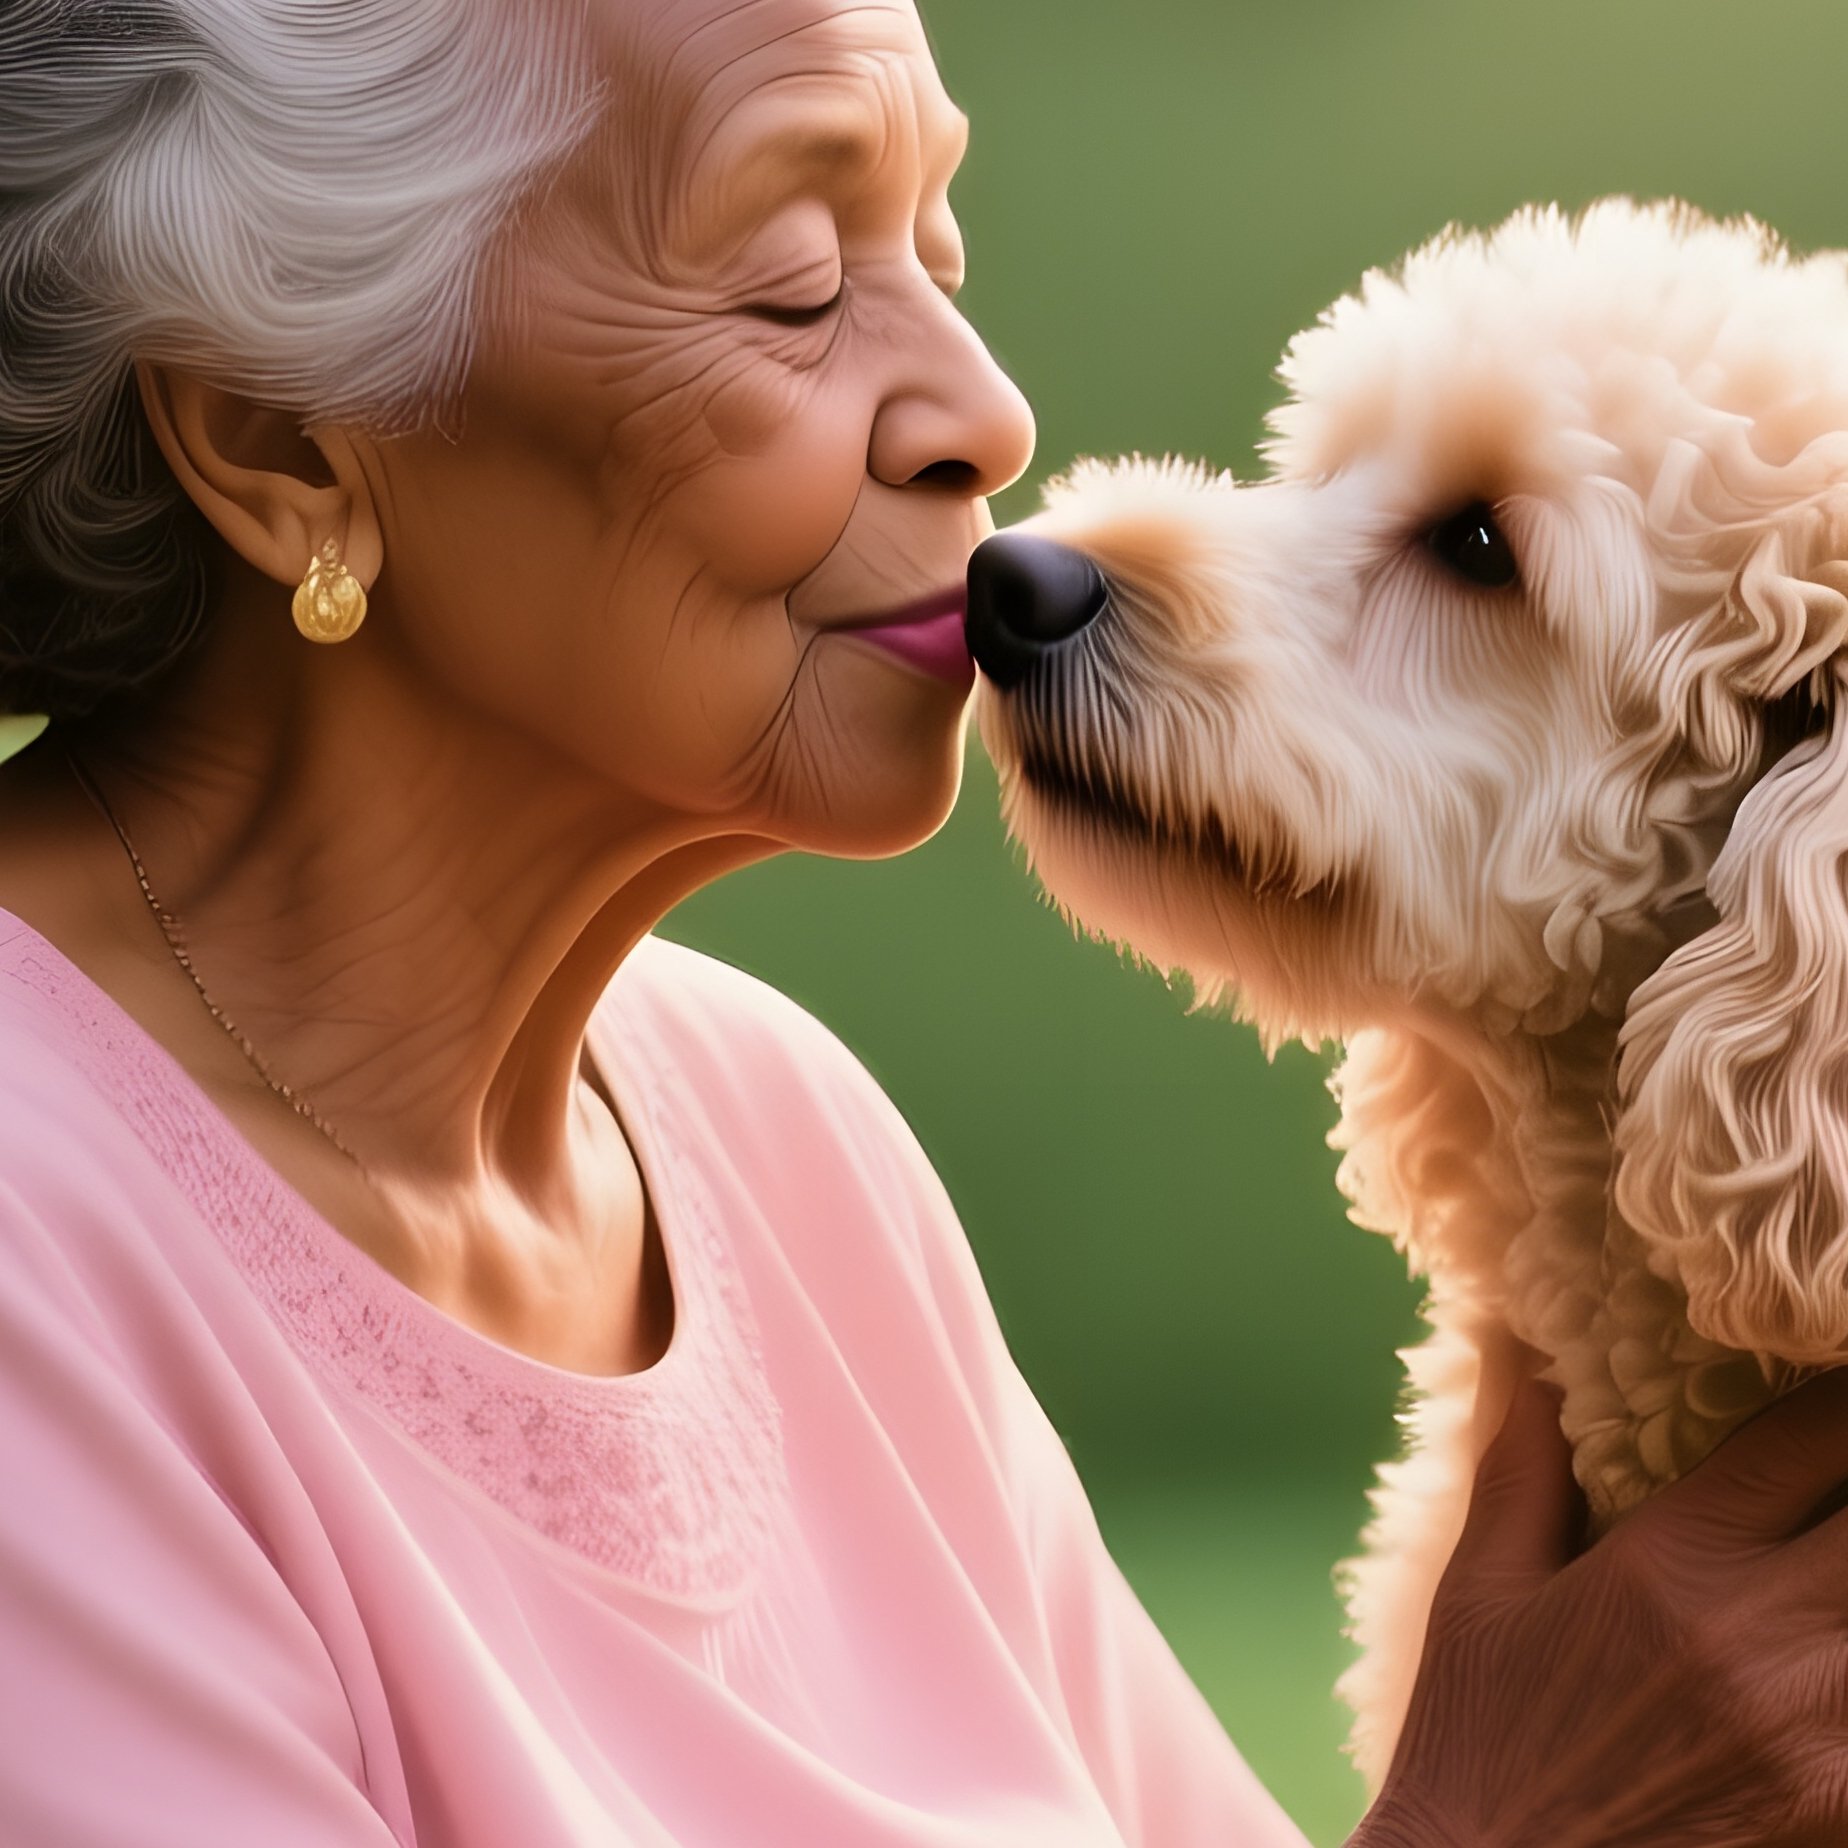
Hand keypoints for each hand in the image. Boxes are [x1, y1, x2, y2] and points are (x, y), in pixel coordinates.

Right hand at [1348, 1367, 1847, 1846]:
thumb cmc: (1477, 1740)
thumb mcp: (1480, 1593)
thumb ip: (1523, 1471)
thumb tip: (1530, 1363)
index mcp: (1672, 1568)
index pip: (1803, 1442)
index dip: (1838, 1399)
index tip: (1834, 1386)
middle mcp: (1763, 1641)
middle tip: (1837, 1486)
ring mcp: (1818, 1741)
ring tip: (1833, 1575)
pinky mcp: (1839, 1819)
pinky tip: (1832, 1672)